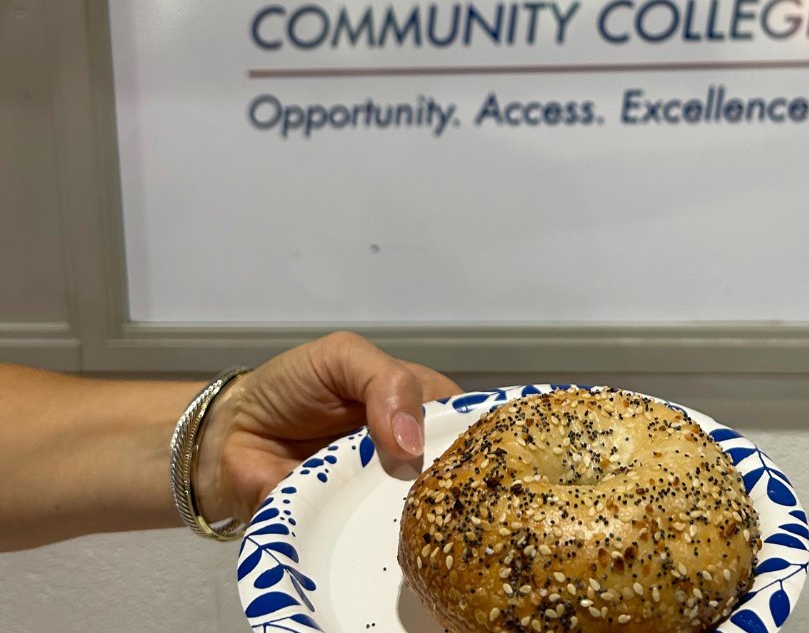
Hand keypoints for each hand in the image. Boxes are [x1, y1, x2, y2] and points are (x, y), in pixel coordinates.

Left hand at [195, 332, 461, 523]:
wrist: (228, 434)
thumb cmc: (292, 384)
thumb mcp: (342, 357)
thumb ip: (386, 382)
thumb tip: (413, 445)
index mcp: (417, 405)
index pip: (465, 421)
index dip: (476, 435)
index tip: (485, 454)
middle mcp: (409, 453)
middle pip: (451, 474)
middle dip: (452, 483)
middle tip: (452, 494)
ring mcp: (381, 496)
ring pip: (419, 514)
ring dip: (418, 516)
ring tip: (421, 521)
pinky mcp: (350, 532)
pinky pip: (375, 544)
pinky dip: (379, 543)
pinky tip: (391, 546)